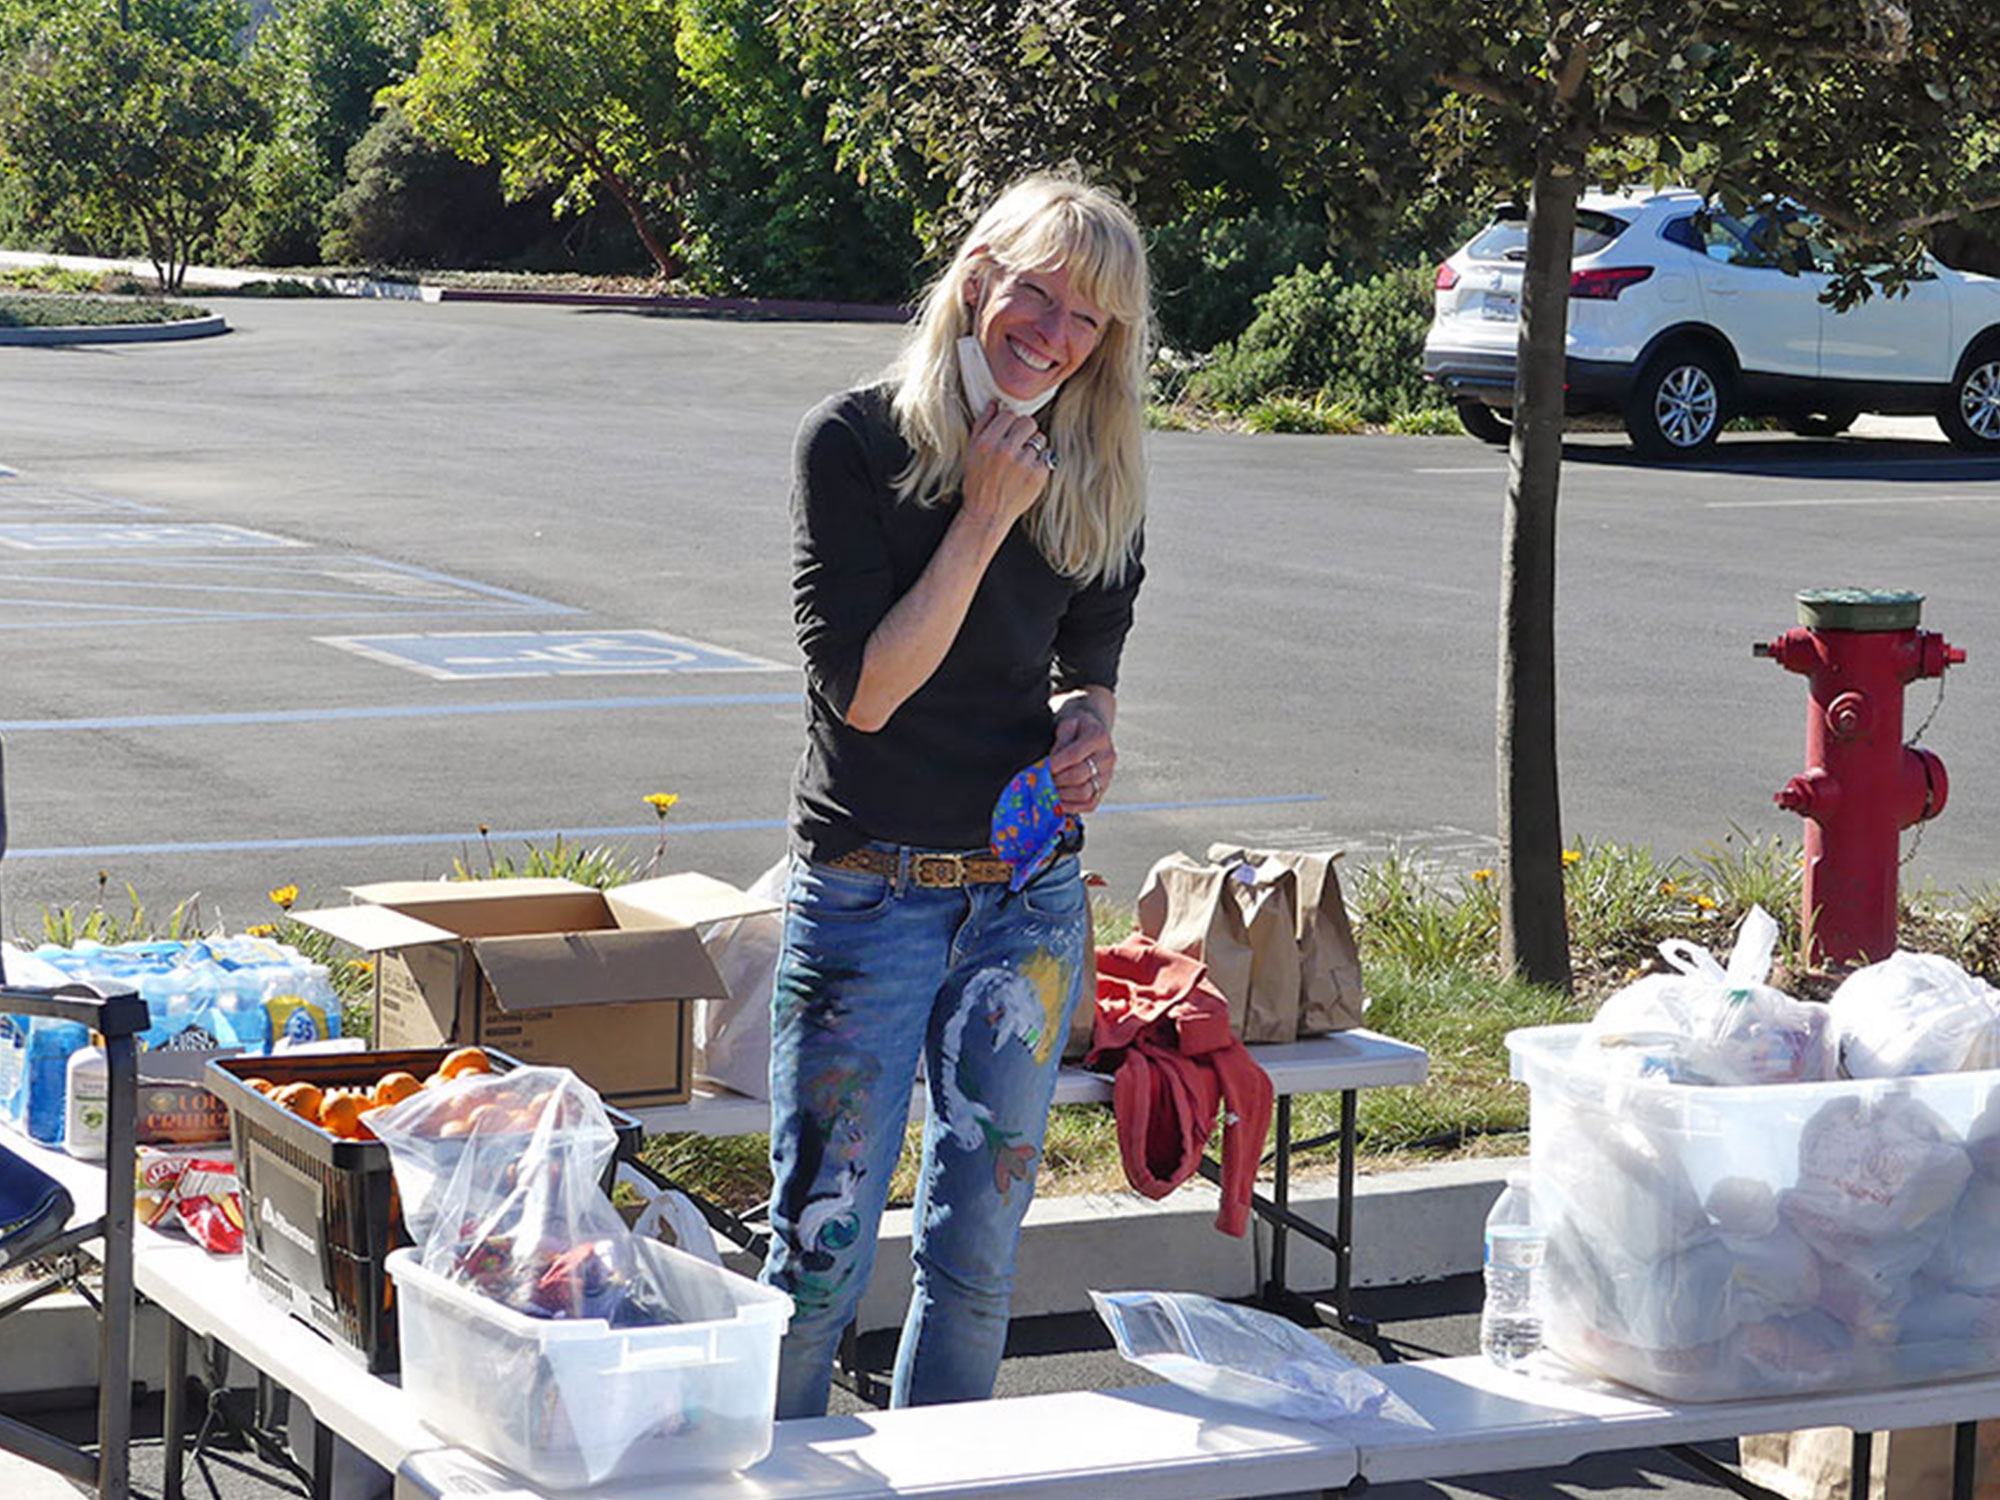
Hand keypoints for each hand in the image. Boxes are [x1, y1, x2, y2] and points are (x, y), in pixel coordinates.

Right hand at [961, 402, 1052, 531]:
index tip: (1007, 433)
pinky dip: (1040, 462)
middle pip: (1028, 422)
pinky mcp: (1038, 475)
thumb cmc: (978, 481)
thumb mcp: (972, 451)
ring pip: (1039, 439)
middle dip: (1024, 431)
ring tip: (1022, 462)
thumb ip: (983, 424)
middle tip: (1018, 444)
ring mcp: (1023, 463)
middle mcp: (1005, 450)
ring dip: (1033, 447)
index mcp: (987, 442)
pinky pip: (1046, 456)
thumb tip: (994, 402)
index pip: (1009, 414)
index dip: (1010, 423)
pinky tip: (1028, 473)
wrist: (987, 513)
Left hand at [1049, 700, 1113, 814]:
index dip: (1055, 764)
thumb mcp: (1066, 724)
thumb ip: (1060, 742)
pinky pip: (1090, 804)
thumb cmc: (1076, 726)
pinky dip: (1072, 807)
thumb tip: (1049, 764)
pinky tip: (1058, 801)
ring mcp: (1108, 775)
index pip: (1074, 755)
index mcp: (1099, 737)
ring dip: (1062, 795)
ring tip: (1047, 790)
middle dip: (1055, 780)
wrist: (1092, 729)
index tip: (1041, 767)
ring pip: (1085, 793)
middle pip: (1078, 776)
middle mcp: (1107, 757)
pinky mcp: (1103, 788)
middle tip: (1040, 781)